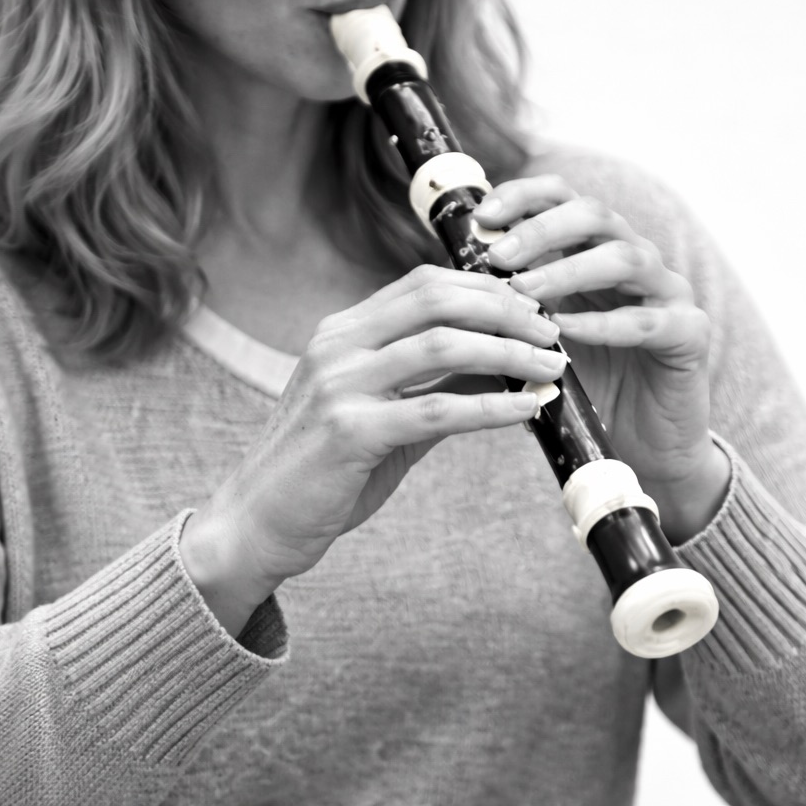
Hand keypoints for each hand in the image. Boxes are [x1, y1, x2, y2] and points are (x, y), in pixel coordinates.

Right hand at [181, 265, 565, 633]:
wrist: (254, 522)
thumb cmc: (323, 468)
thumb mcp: (381, 412)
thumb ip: (436, 385)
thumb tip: (506, 367)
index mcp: (342, 332)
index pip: (425, 283)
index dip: (485, 289)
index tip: (530, 309)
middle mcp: (338, 345)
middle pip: (438, 299)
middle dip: (506, 311)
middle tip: (551, 333)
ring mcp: (340, 385)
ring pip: (443, 346)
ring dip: (509, 353)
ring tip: (551, 368)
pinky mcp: (348, 432)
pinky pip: (438, 410)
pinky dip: (493, 407)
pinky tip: (528, 409)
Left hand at [474, 175, 729, 543]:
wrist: (642, 444)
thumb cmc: (585, 384)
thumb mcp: (536, 338)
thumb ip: (506, 308)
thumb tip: (443, 285)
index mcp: (595, 251)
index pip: (563, 198)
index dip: (523, 197)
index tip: (482, 217)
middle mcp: (635, 261)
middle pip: (594, 215)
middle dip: (540, 230)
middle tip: (497, 257)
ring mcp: (667, 294)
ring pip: (625, 257)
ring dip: (568, 271)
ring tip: (524, 293)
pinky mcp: (690, 334)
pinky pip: (649, 321)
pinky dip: (605, 324)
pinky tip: (566, 332)